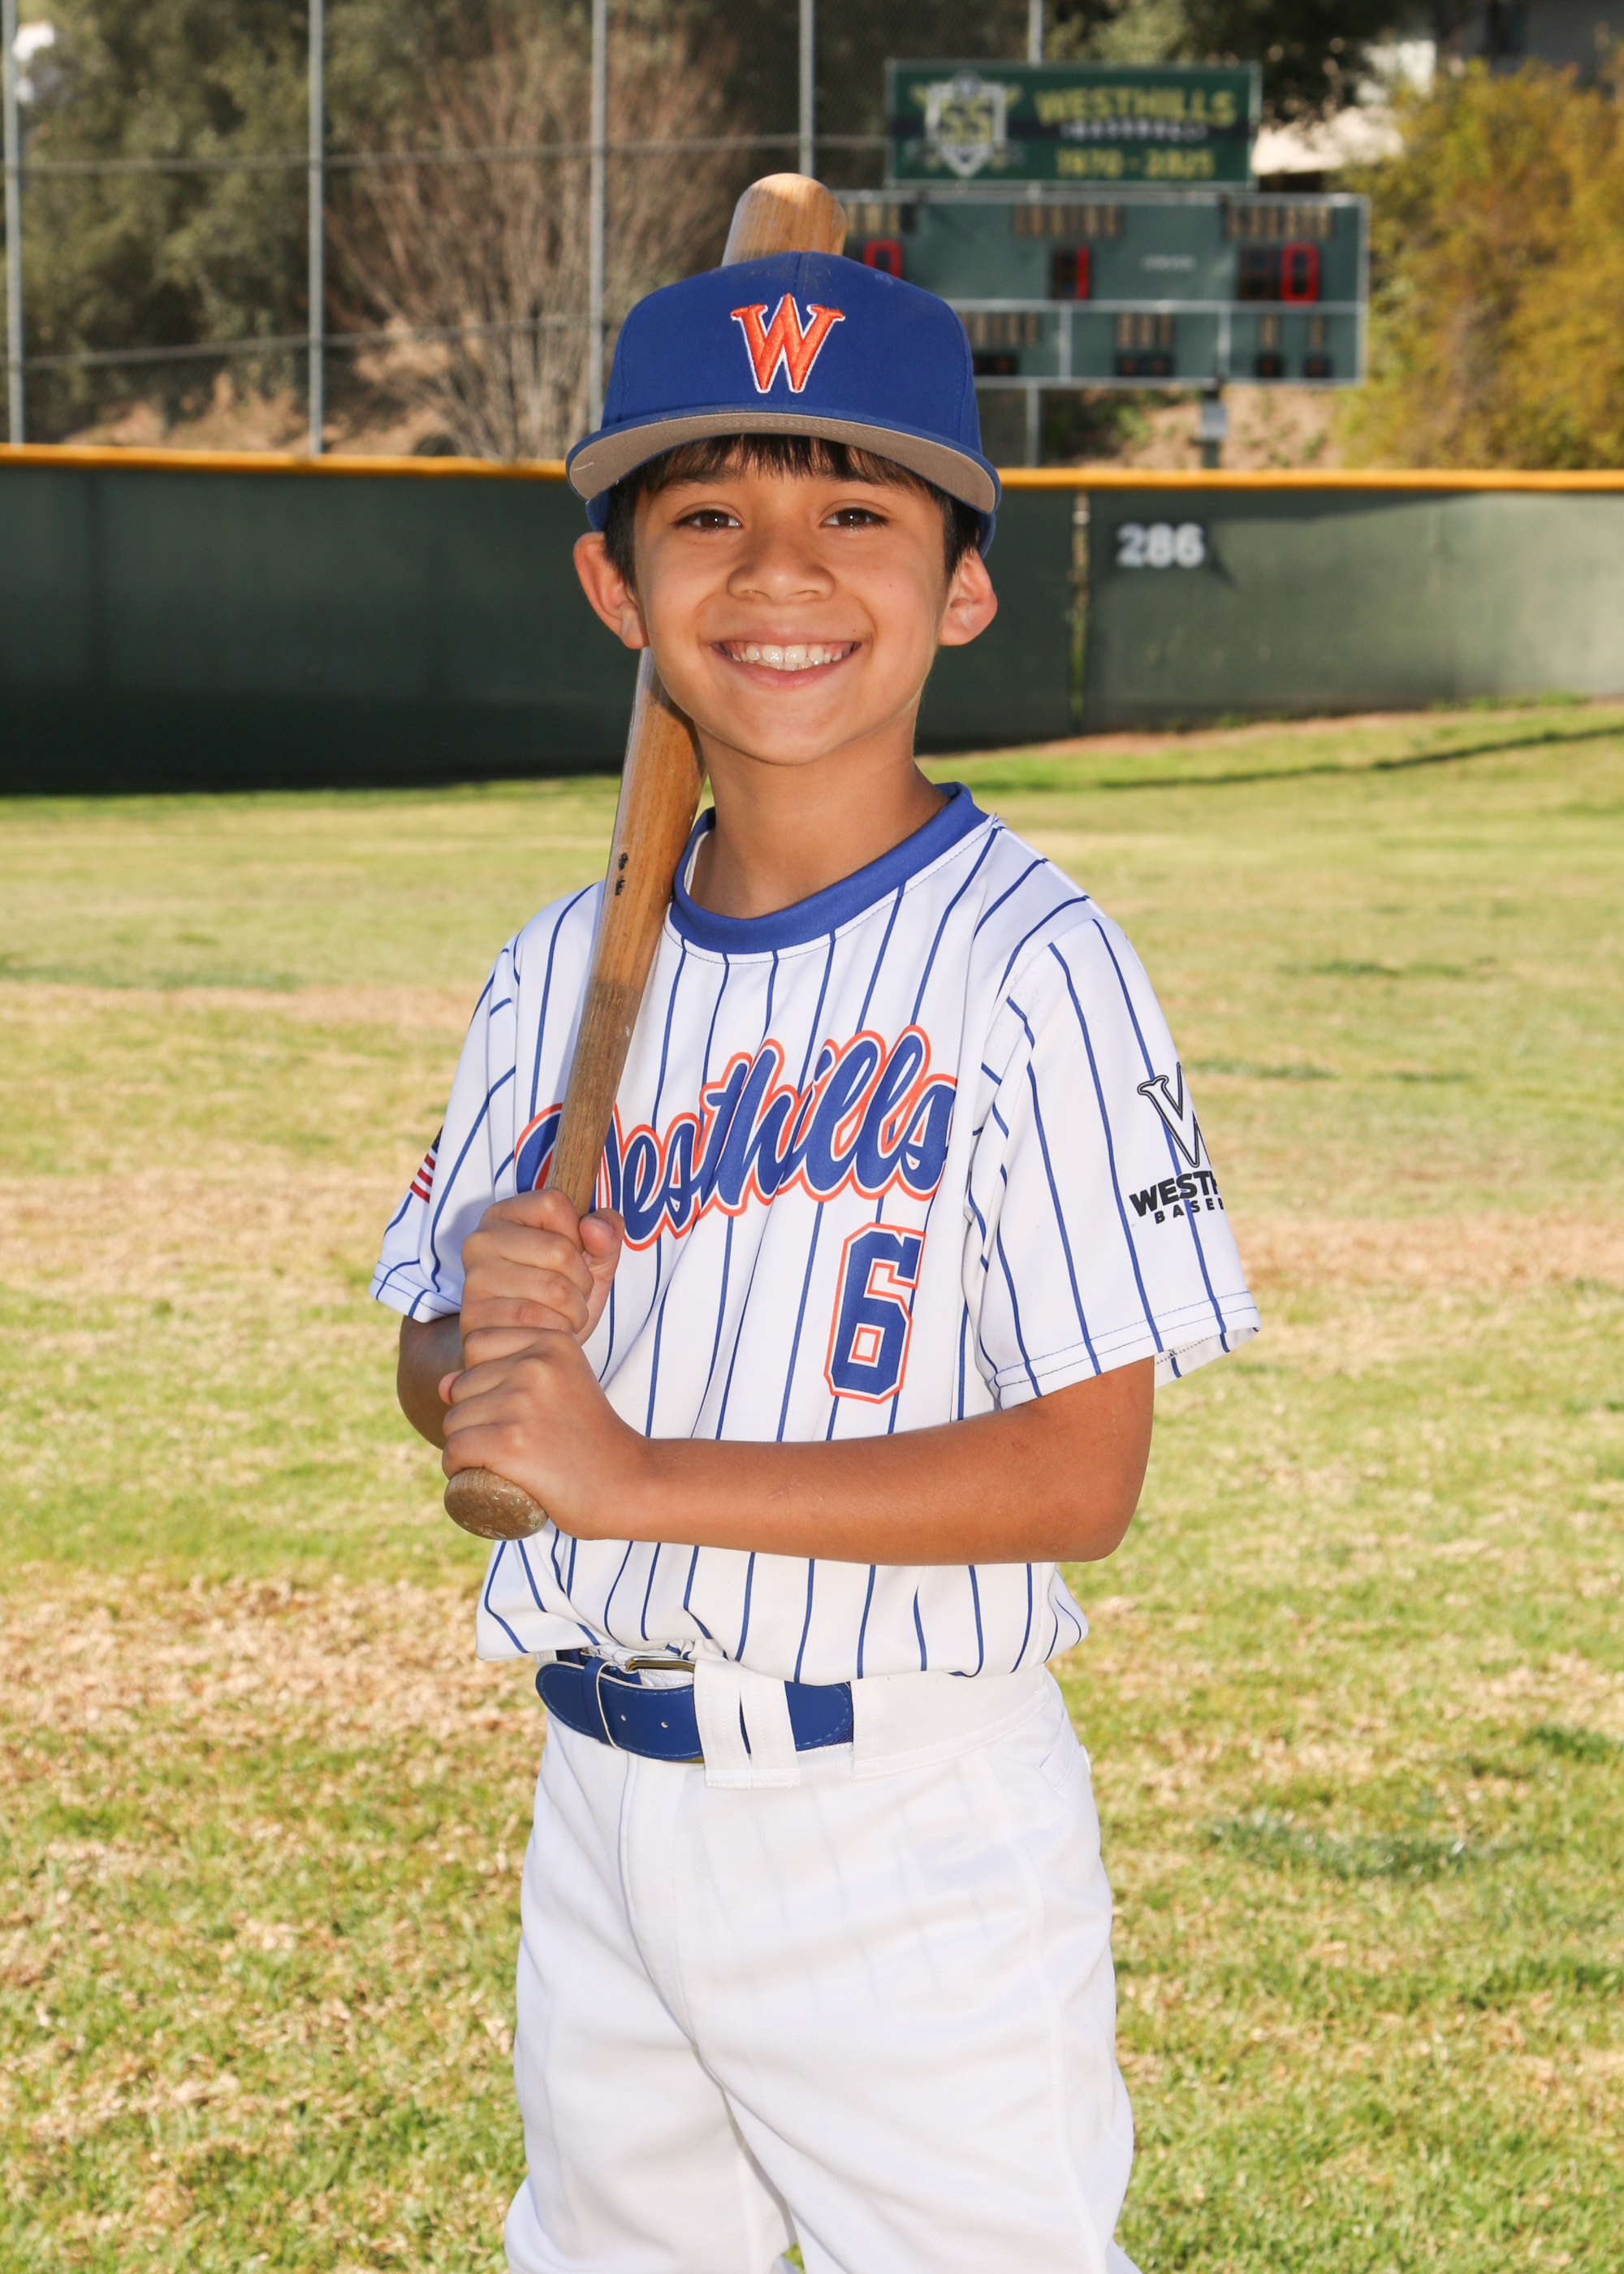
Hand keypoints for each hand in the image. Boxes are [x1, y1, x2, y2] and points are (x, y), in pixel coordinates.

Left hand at [440, 1328, 649, 1540]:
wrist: (629, 1485)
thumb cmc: (589, 1439)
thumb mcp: (562, 1387)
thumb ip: (510, 1371)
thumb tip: (443, 1384)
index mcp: (552, 1341)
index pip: (476, 1343)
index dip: (483, 1379)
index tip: (512, 1407)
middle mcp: (536, 1364)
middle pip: (461, 1386)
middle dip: (472, 1416)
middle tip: (512, 1441)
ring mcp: (522, 1403)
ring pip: (454, 1420)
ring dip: (464, 1445)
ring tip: (500, 1461)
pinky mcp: (511, 1443)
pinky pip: (455, 1450)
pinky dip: (457, 1468)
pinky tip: (478, 1474)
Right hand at [456, 1189, 622, 1371]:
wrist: (524, 1350)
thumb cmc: (557, 1299)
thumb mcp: (592, 1262)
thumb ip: (606, 1236)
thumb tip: (594, 1227)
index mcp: (504, 1215)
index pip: (554, 1203)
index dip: (577, 1235)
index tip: (571, 1257)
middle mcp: (480, 1241)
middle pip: (559, 1250)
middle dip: (582, 1282)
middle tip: (574, 1297)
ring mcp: (475, 1280)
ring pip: (554, 1290)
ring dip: (575, 1312)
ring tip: (565, 1317)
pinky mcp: (475, 1319)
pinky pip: (538, 1323)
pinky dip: (557, 1334)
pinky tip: (548, 1335)